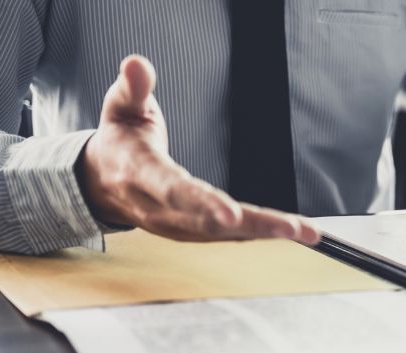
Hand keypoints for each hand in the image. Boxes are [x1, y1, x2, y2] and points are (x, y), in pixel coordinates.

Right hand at [77, 55, 318, 244]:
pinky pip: (227, 236)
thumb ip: (133, 87)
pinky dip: (259, 234)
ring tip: (304, 231)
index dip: (203, 202)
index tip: (231, 214)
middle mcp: (158, 208)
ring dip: (265, 232)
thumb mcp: (121, 107)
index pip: (173, 190)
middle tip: (292, 228)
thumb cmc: (120, 139)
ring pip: (223, 234)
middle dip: (253, 225)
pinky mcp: (190, 232)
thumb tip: (136, 63)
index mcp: (141, 174)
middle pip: (208, 222)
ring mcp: (174, 225)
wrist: (100, 181)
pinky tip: (291, 231)